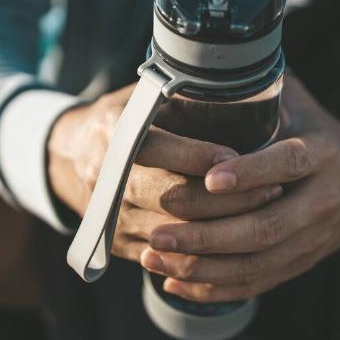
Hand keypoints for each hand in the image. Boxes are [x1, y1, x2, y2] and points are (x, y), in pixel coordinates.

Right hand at [48, 83, 282, 262]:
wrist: (68, 156)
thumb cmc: (121, 119)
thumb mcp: (138, 97)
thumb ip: (175, 96)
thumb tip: (234, 82)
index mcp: (111, 132)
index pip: (158, 148)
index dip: (199, 156)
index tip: (238, 157)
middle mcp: (106, 176)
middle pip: (171, 197)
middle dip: (226, 199)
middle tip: (271, 189)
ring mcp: (110, 214)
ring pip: (174, 231)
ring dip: (224, 227)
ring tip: (265, 212)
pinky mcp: (118, 243)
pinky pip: (166, 256)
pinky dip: (204, 253)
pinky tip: (240, 244)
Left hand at [139, 75, 339, 301]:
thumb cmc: (318, 135)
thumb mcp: (301, 105)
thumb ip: (263, 93)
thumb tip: (207, 69)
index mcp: (322, 154)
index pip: (287, 164)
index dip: (249, 172)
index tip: (208, 178)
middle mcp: (320, 201)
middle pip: (265, 227)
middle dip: (207, 233)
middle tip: (159, 229)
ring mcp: (311, 239)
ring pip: (256, 263)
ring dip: (202, 265)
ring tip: (155, 256)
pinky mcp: (300, 264)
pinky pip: (257, 284)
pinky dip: (214, 288)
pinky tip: (175, 282)